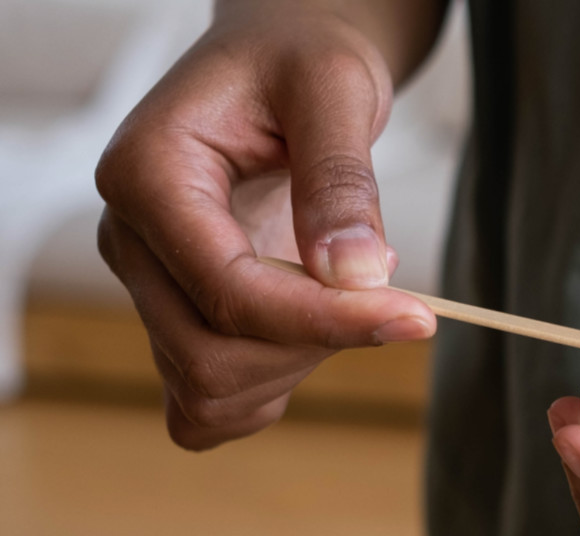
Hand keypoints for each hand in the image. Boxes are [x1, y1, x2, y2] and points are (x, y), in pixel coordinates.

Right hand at [95, 2, 435, 449]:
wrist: (284, 60)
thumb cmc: (302, 58)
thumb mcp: (335, 90)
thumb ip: (341, 181)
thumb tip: (355, 275)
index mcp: (148, 175)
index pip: (231, 292)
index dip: (329, 322)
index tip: (419, 317)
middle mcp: (132, 239)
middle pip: (212, 356)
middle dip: (317, 343)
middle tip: (386, 289)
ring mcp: (151, 283)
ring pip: (210, 388)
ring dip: (299, 366)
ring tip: (347, 293)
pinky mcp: (177, 313)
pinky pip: (201, 404)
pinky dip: (266, 392)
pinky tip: (314, 338)